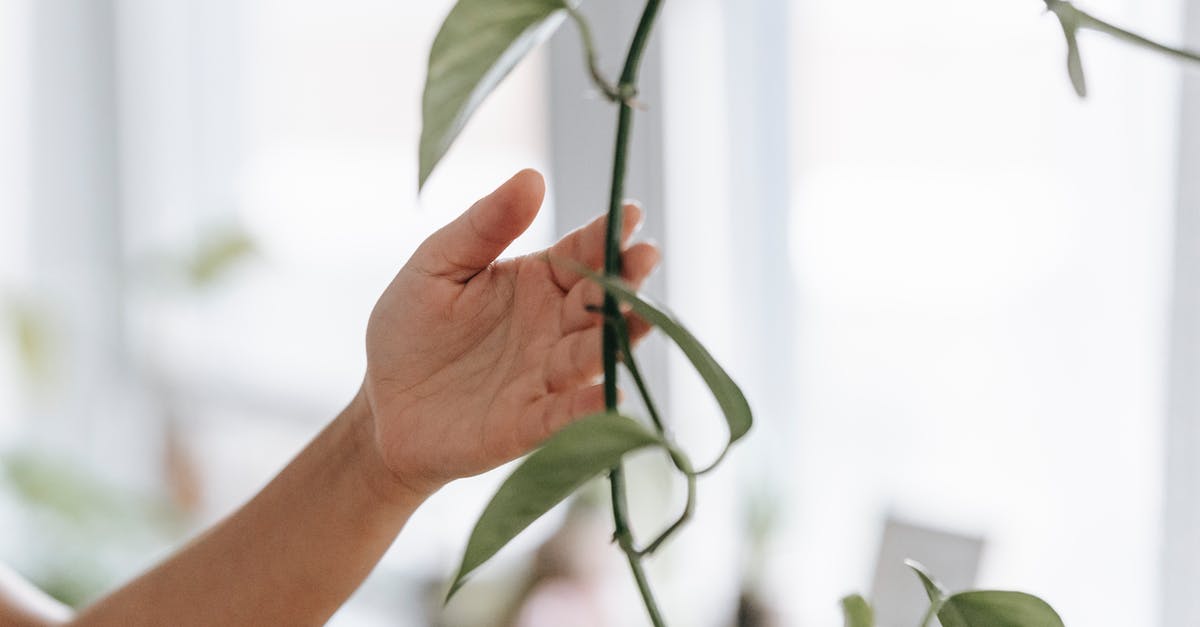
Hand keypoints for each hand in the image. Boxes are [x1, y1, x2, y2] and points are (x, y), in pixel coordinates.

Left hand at [362, 169, 658, 495]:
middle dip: (627, 280)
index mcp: (536, 282)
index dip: (607, 234)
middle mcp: (553, 327)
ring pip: (593, 354)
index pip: (582, 252)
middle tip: (646, 257)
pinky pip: (566, 414)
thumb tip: (532, 177)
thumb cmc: (410, 329)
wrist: (380, 406)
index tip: (629, 214)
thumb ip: (483, 226)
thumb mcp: (437, 265)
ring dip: (619, 337)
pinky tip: (613, 392)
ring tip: (640, 316)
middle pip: (600, 301)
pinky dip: (591, 406)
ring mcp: (545, 376)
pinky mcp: (529, 423)